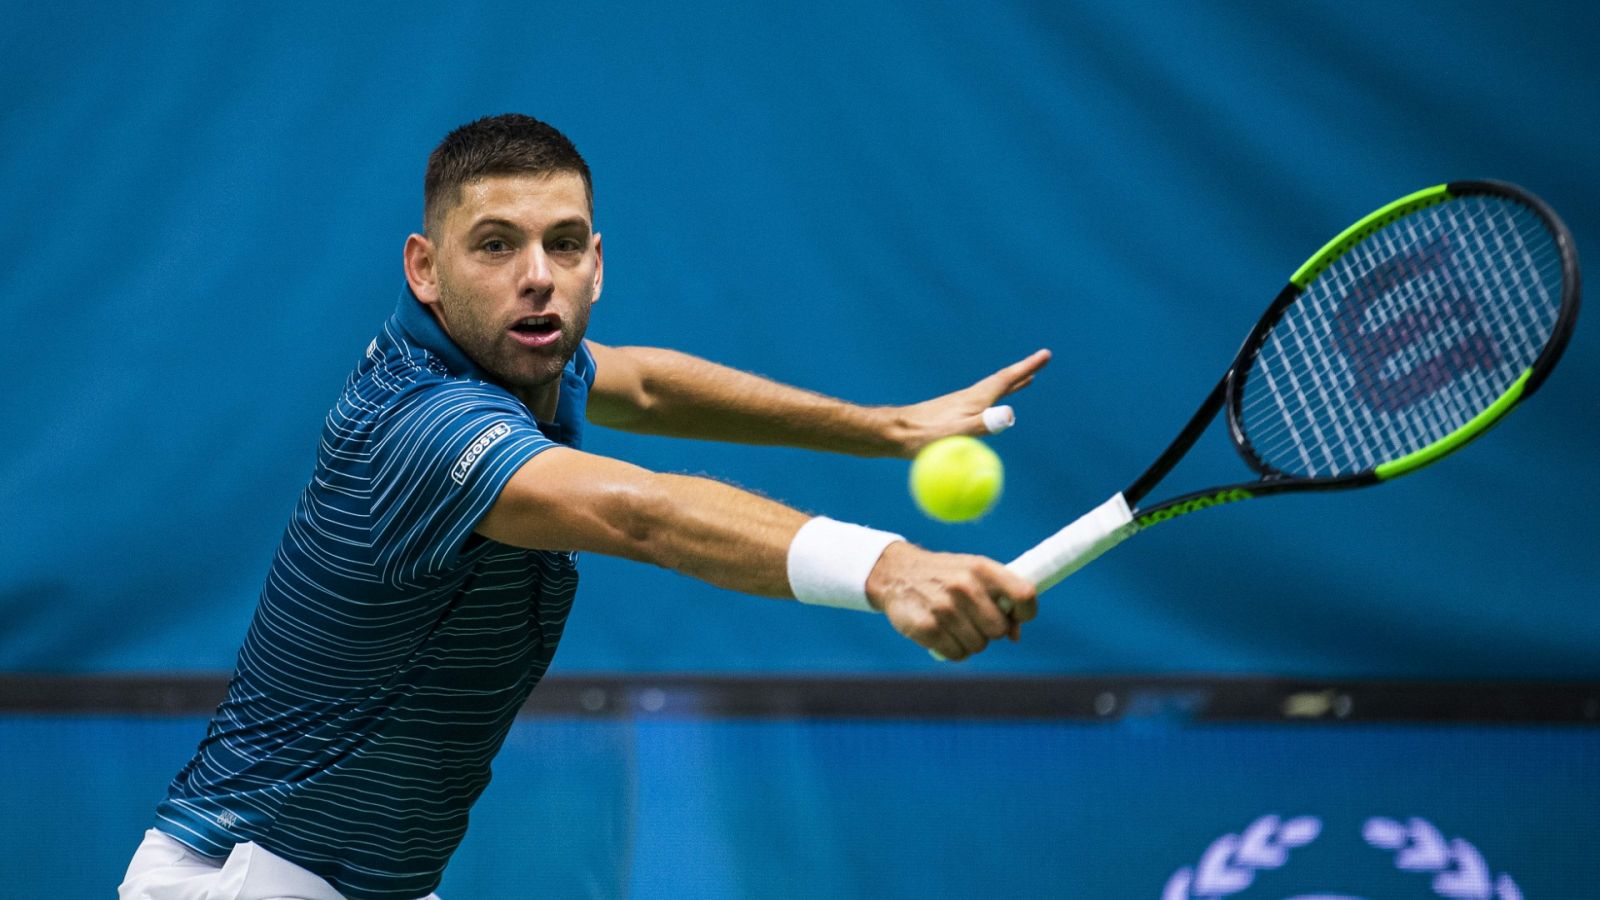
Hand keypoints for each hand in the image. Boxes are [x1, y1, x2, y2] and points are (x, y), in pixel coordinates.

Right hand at [865, 542, 1038, 660]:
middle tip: (973, 620)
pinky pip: (957, 654)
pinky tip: (941, 633)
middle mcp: (965, 586)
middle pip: (1000, 630)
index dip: (1026, 613)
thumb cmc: (944, 576)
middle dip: (989, 631)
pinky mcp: (926, 627)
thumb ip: (1000, 597)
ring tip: (953, 624)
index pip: (1024, 595)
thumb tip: (1015, 635)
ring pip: (978, 646)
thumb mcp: (973, 573)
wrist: (896, 573)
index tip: (1016, 618)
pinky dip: (952, 650)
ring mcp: (944, 607)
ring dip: (969, 641)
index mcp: (982, 568)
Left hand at [891, 349, 1050, 456]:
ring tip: (1023, 382)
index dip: (1027, 367)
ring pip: (991, 391)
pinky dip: (995, 398)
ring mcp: (958, 405)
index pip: (1007, 379)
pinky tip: (987, 409)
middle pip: (1001, 382)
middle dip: (1022, 373)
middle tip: (1040, 363)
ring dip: (1010, 384)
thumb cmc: (924, 437)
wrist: (893, 433)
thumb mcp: (958, 433)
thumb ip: (984, 424)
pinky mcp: (950, 415)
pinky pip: (981, 403)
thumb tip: (1010, 414)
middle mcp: (968, 398)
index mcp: (975, 399)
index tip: (1046, 354)